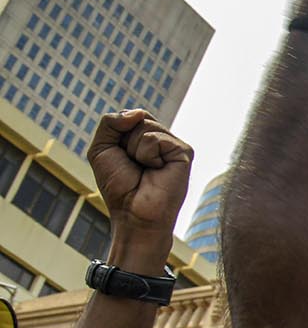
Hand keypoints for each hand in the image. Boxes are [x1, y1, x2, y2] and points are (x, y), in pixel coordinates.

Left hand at [87, 109, 191, 264]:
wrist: (134, 214)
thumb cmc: (119, 187)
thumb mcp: (101, 149)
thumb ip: (110, 123)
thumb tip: (137, 113)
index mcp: (145, 138)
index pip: (130, 115)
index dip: (118, 133)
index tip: (121, 158)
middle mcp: (162, 139)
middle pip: (137, 117)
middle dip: (125, 141)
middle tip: (133, 165)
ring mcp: (174, 145)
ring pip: (145, 126)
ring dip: (135, 150)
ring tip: (145, 169)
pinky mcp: (184, 152)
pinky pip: (155, 138)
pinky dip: (147, 155)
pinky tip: (156, 170)